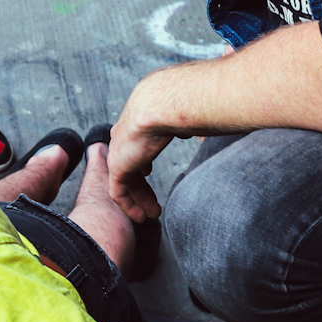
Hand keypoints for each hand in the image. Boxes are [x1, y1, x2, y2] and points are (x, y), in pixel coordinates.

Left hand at [109, 69, 192, 223]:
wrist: (160, 104)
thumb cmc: (181, 104)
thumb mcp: (184, 115)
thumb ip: (188, 123)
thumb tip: (204, 124)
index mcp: (136, 121)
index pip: (135, 145)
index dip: (142, 160)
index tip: (149, 171)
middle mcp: (123, 136)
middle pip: (130, 166)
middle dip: (142, 185)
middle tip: (155, 201)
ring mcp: (118, 151)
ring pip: (126, 181)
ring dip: (139, 199)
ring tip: (153, 214)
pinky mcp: (116, 166)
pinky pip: (119, 192)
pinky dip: (130, 206)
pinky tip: (142, 217)